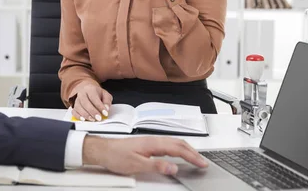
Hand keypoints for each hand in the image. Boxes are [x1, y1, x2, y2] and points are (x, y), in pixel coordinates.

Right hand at [71, 81, 112, 121]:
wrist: (88, 91)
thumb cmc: (97, 94)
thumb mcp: (105, 94)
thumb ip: (107, 101)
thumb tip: (106, 108)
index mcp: (90, 89)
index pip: (94, 97)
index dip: (100, 106)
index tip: (105, 113)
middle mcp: (82, 94)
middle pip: (85, 102)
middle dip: (92, 111)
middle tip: (99, 118)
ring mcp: (77, 100)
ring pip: (79, 107)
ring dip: (86, 115)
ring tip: (93, 119)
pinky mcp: (74, 106)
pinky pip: (74, 112)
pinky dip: (78, 116)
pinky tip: (84, 119)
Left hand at [82, 135, 208, 175]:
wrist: (103, 150)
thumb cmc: (116, 156)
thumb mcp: (136, 165)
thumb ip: (156, 166)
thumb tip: (173, 168)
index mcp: (153, 143)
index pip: (178, 149)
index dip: (192, 156)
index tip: (202, 163)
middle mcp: (153, 140)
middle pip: (178, 144)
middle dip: (193, 152)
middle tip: (203, 162)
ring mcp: (151, 141)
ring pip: (174, 143)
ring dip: (186, 150)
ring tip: (195, 158)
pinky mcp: (147, 144)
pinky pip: (167, 145)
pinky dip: (178, 149)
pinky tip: (178, 154)